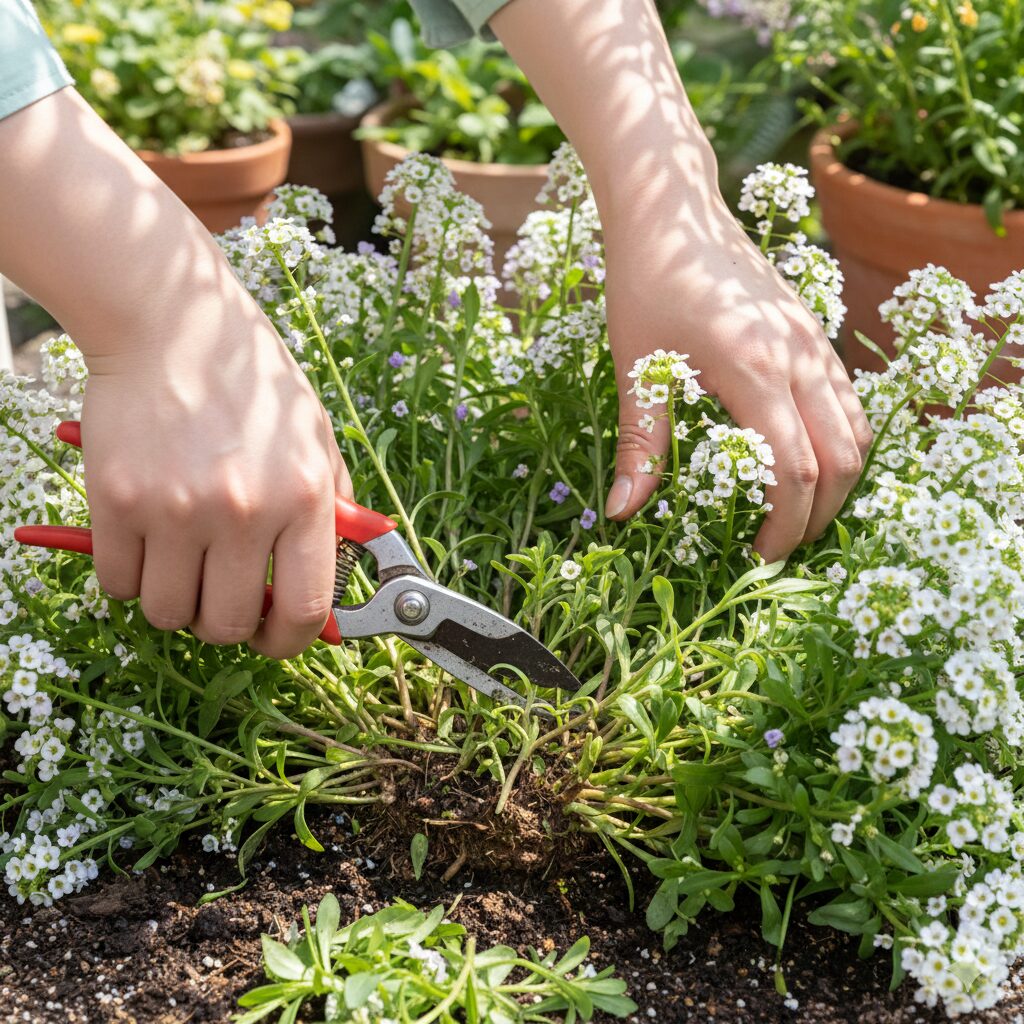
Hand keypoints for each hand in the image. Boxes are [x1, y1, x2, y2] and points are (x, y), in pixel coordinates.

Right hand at [80, 290, 349, 658]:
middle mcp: (244, 511)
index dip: (289, 640)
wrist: (172, 321)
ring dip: (176, 599)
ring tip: (183, 557)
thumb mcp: (316, 436)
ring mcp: (178, 510)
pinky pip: (119, 584)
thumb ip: (332, 508)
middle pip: (229, 625)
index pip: (306, 611)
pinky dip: (131, 574)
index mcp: (304, 498)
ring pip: (169, 613)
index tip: (276, 637)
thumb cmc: (251, 378)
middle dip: (227, 621)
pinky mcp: (118, 502)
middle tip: (221, 590)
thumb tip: (343, 574)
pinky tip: (145, 537)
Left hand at [601, 190, 871, 562]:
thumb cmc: (646, 282)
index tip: (758, 557)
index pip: (793, 470)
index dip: (783, 525)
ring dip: (838, 482)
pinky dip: (840, 443)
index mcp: (754, 368)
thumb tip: (621, 513)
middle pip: (842, 459)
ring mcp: (814, 341)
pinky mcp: (814, 332)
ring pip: (857, 430)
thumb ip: (639, 445)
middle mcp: (799, 356)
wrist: (673, 210)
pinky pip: (848, 401)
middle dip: (818, 515)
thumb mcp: (636, 368)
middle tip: (781, 547)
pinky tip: (805, 460)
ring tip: (797, 514)